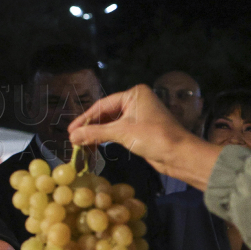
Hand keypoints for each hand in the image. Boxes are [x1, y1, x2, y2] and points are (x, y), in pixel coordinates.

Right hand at [68, 85, 221, 190]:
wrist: (179, 155)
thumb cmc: (154, 137)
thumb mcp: (122, 133)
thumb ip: (95, 133)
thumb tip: (72, 137)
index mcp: (134, 94)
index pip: (103, 105)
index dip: (85, 118)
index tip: (70, 130)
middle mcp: (136, 101)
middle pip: (106, 113)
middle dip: (90, 126)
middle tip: (73, 138)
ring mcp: (139, 116)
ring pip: (112, 123)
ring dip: (97, 133)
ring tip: (80, 143)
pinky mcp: (141, 130)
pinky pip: (119, 131)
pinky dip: (106, 137)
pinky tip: (94, 144)